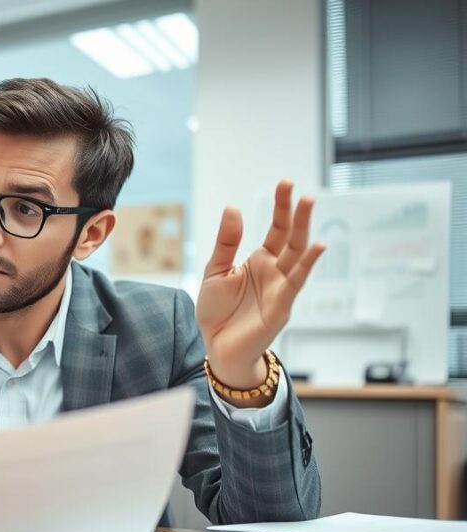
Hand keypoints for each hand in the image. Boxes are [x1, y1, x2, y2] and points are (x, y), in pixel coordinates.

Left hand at [196, 180, 325, 401]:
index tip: (286, 183)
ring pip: (297, 254)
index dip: (281, 207)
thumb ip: (226, 243)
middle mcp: (276, 272)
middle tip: (301, 190)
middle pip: (291, 237)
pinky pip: (296, 282)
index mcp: (260, 261)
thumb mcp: (215, 271)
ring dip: (304, 230)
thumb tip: (232, 208)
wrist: (218, 349)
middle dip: (296, 213)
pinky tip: (316, 246)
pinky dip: (307, 264)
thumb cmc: (217, 312)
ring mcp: (281, 288)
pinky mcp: (281, 306)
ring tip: (309, 204)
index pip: (277, 229)